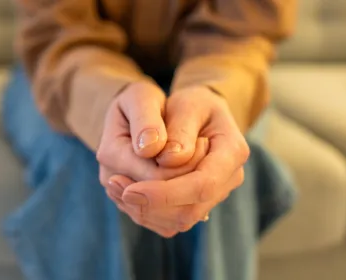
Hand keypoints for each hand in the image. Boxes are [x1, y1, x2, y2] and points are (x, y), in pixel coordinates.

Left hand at [120, 86, 249, 230]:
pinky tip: (123, 191)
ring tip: (114, 184)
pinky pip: (169, 223)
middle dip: (150, 204)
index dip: (165, 193)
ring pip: (178, 221)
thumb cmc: (192, 104)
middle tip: (113, 183)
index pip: (202, 184)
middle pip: (189, 210)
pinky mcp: (196, 205)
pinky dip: (144, 212)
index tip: (130, 189)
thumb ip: (179, 128)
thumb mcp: (186, 103)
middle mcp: (229, 178)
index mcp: (232, 151)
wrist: (198, 113)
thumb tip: (167, 158)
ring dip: (143, 210)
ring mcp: (215, 196)